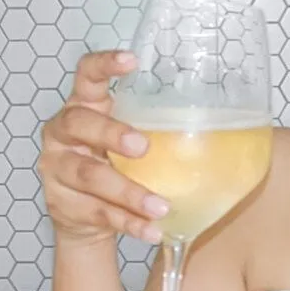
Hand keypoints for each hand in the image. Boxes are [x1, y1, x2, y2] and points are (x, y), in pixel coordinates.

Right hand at [38, 51, 168, 246]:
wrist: (88, 216)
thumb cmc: (119, 165)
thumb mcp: (133, 142)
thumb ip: (159, 130)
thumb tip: (232, 127)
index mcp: (84, 106)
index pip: (86, 75)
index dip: (104, 65)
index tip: (132, 61)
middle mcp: (63, 132)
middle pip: (79, 123)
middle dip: (111, 134)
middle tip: (143, 146)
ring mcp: (57, 167)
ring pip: (90, 175)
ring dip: (128, 192)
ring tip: (161, 206)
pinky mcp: (62, 202)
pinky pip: (98, 211)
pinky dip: (129, 223)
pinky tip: (153, 230)